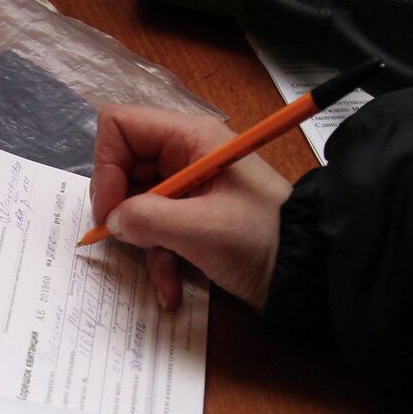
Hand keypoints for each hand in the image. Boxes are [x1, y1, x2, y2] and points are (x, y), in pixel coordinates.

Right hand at [92, 106, 290, 311]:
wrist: (306, 272)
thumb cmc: (260, 240)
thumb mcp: (201, 229)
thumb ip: (147, 218)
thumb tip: (112, 221)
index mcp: (189, 138)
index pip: (120, 125)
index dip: (106, 164)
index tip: (112, 208)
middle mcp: (184, 155)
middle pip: (123, 168)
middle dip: (122, 210)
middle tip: (127, 239)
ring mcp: (188, 189)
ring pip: (136, 206)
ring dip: (142, 245)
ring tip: (162, 273)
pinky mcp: (192, 219)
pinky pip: (156, 232)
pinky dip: (159, 261)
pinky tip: (172, 288)